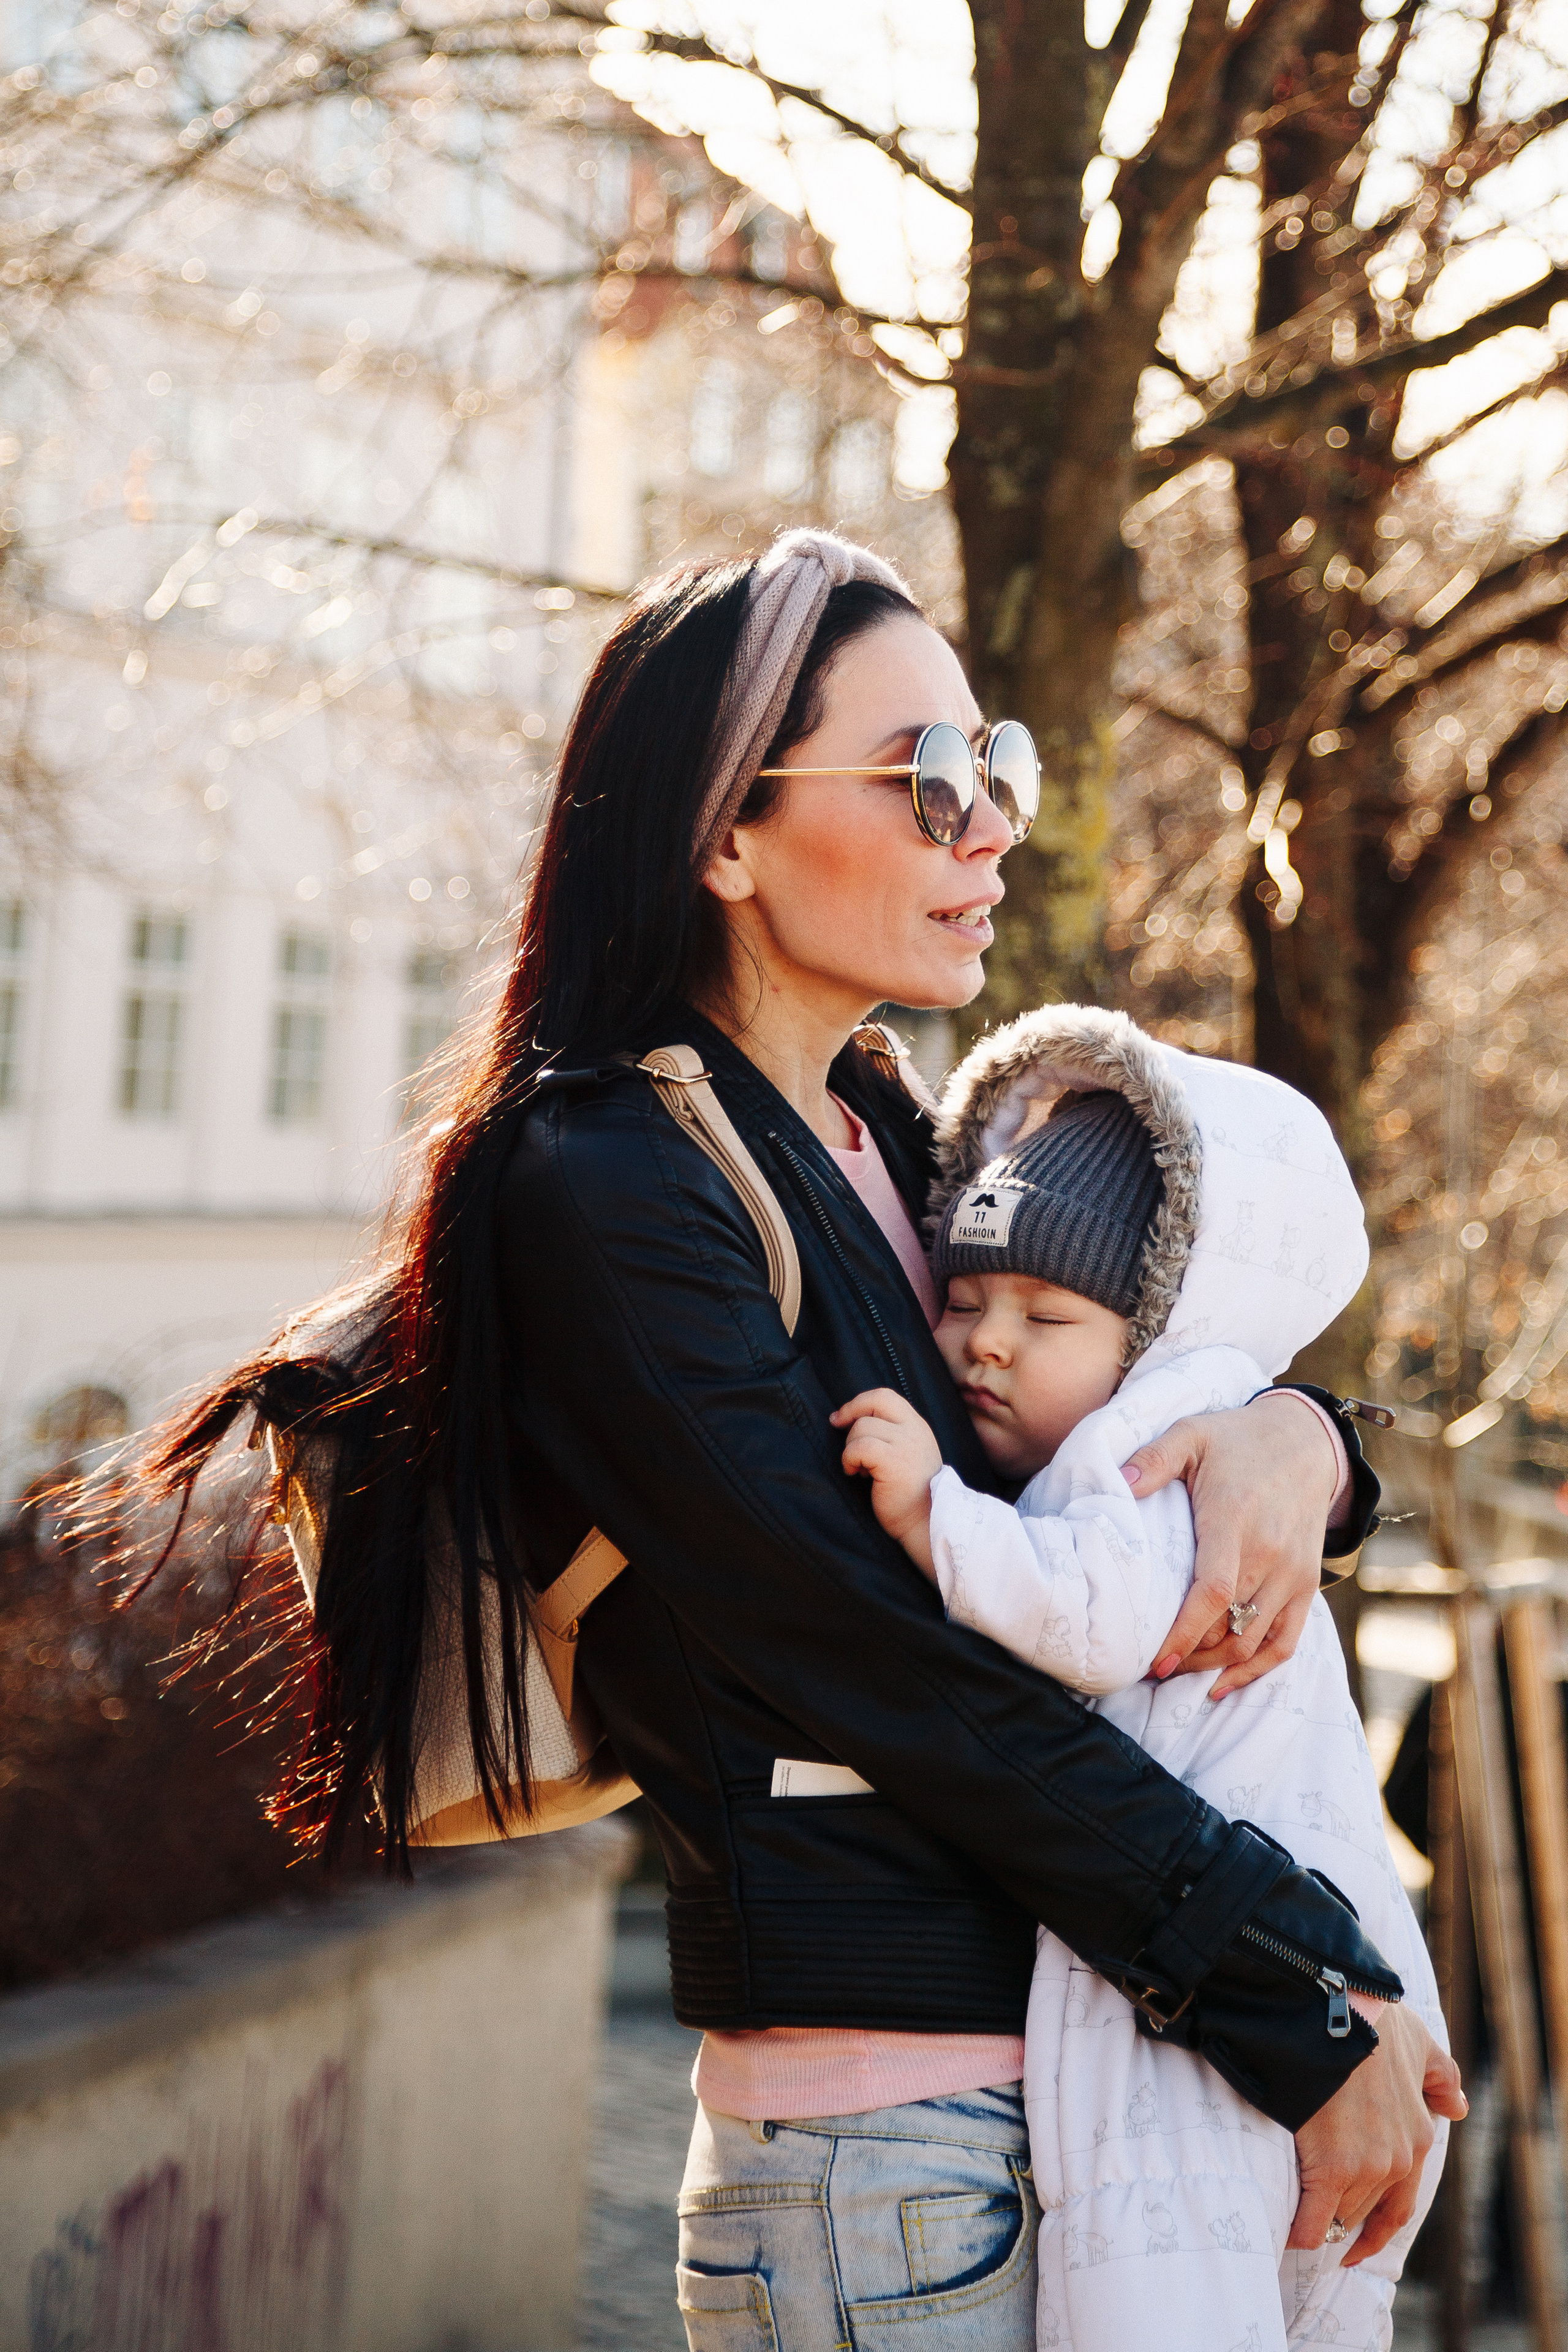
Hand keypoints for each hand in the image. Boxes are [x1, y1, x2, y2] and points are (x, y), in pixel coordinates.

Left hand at [830, 1389, 942, 1574]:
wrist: (926, 1522)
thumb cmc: (911, 1495)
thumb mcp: (909, 1455)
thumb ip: (893, 1436)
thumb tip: (856, 1421)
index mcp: (917, 1427)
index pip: (885, 1397)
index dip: (859, 1402)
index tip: (842, 1417)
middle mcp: (914, 1430)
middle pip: (874, 1402)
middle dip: (850, 1413)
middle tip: (838, 1428)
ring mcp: (905, 1444)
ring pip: (862, 1427)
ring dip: (851, 1447)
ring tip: (860, 1468)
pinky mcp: (893, 1461)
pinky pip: (860, 1447)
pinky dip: (850, 1458)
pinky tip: (856, 1473)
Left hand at [1129, 1392, 1338, 1697]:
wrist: (1304, 1442)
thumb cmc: (1236, 1440)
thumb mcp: (1190, 1434)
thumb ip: (1153, 1459)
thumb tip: (1120, 1482)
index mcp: (1235, 1522)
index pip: (1211, 1593)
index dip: (1183, 1633)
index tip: (1154, 1660)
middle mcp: (1269, 1555)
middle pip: (1228, 1626)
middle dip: (1188, 1655)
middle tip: (1149, 1668)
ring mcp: (1292, 1574)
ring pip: (1253, 1641)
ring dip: (1215, 1665)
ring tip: (1176, 1671)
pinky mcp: (1306, 1584)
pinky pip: (1287, 1641)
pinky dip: (1257, 1668)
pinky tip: (1224, 1682)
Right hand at [1291, 2006, 1465, 2259]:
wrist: (1335, 2009)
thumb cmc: (1374, 2019)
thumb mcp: (1419, 2043)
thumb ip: (1442, 2077)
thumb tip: (1458, 2109)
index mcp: (1418, 2138)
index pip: (1400, 2202)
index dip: (1377, 2221)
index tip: (1359, 2235)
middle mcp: (1399, 2161)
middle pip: (1365, 2209)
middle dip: (1342, 2218)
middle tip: (1318, 2224)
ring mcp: (1367, 2168)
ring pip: (1340, 2213)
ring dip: (1320, 2221)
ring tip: (1296, 2221)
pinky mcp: (1333, 2168)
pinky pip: (1313, 2221)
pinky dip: (1300, 2233)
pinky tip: (1288, 2235)